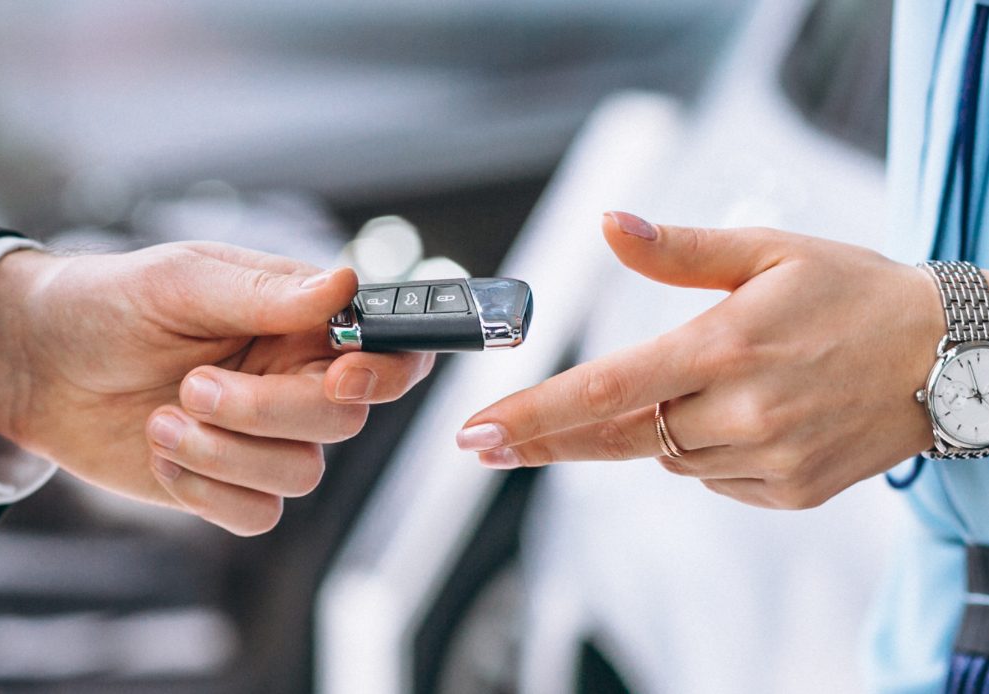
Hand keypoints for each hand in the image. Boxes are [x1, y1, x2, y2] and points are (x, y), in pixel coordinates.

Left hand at [0, 242, 432, 533]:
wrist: (37, 365)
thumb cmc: (112, 303)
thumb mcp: (183, 281)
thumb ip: (267, 293)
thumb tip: (345, 284)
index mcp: (302, 323)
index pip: (389, 351)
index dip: (386, 372)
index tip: (342, 375)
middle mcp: (296, 381)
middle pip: (344, 420)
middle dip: (268, 411)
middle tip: (193, 385)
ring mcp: (264, 439)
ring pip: (301, 474)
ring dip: (226, 454)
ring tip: (163, 419)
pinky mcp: (226, 485)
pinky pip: (258, 516)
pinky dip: (207, 492)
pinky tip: (162, 452)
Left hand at [455, 211, 945, 509]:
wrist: (949, 356)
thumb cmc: (852, 292)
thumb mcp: (767, 250)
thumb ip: (677, 249)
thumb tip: (606, 224)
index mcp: (724, 346)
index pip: (606, 389)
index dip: (534, 416)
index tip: (476, 434)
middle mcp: (743, 412)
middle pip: (620, 435)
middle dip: (554, 438)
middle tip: (492, 442)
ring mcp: (770, 460)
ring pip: (669, 457)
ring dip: (662, 427)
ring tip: (717, 384)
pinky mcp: (791, 492)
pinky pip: (714, 479)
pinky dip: (709, 452)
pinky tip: (752, 416)